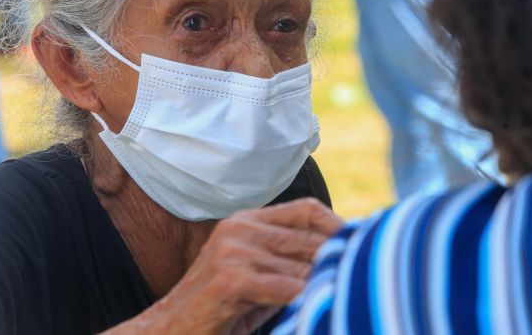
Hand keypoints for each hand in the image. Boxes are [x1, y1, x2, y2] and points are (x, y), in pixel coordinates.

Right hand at [105, 198, 343, 334]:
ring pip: (302, 264)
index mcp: (247, 220)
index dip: (338, 226)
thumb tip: (339, 257)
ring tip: (346, 292)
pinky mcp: (231, 278)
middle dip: (338, 259)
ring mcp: (233, 250)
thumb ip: (287, 262)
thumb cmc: (219, 309)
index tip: (361, 247)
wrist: (169, 330)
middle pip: (309, 237)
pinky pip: (286, 288)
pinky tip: (318, 307)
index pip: (306, 210)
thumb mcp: (256, 276)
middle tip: (362, 274)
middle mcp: (240, 227)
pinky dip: (307, 299)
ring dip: (326, 282)